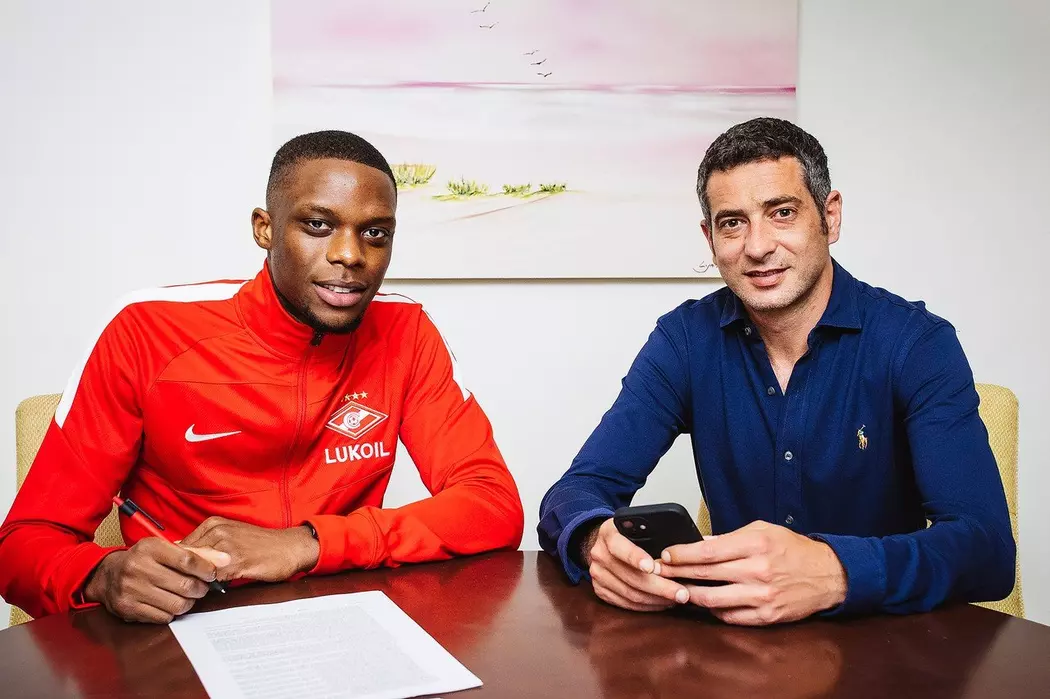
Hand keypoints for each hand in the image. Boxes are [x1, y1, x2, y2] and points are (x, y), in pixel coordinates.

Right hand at [83, 537, 230, 623]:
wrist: (107, 576)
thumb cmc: (144, 560)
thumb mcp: (165, 548)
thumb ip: (197, 553)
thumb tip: (226, 559)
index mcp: (150, 548)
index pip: (187, 560)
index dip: (206, 569)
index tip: (212, 574)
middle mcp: (138, 568)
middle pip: (185, 585)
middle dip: (200, 589)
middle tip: (202, 587)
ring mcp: (131, 590)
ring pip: (177, 604)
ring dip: (189, 602)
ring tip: (188, 596)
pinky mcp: (128, 609)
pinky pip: (164, 617)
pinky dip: (172, 612)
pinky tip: (170, 603)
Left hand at [179, 517, 319, 582]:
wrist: (289, 547)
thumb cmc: (260, 545)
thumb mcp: (230, 536)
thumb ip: (206, 544)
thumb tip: (179, 559)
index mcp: (213, 524)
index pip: (179, 547)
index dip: (178, 565)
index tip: (181, 575)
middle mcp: (217, 531)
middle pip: (185, 559)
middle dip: (185, 574)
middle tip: (189, 585)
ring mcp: (226, 546)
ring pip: (197, 569)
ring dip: (197, 581)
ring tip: (202, 588)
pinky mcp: (236, 562)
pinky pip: (213, 578)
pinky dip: (211, 586)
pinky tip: (217, 588)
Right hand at [582, 518, 689, 611]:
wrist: (604, 544)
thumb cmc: (627, 533)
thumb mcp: (635, 524)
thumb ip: (649, 533)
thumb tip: (675, 551)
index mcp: (608, 534)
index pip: (620, 547)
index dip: (636, 558)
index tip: (652, 567)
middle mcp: (599, 555)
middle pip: (631, 577)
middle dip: (660, 587)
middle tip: (682, 593)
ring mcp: (598, 575)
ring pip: (630, 594)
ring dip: (657, 600)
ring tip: (677, 599)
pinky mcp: (600, 590)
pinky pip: (626, 604)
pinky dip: (647, 606)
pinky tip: (662, 603)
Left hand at [659, 521, 846, 625]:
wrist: (827, 575)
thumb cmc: (793, 550)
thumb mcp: (763, 531)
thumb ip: (730, 538)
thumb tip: (700, 544)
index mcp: (755, 545)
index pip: (708, 551)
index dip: (682, 554)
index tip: (666, 555)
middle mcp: (758, 571)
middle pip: (706, 574)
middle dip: (677, 574)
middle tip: (658, 572)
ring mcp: (762, 596)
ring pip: (713, 599)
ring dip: (689, 595)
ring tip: (675, 589)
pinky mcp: (766, 616)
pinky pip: (730, 617)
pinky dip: (713, 610)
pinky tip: (703, 603)